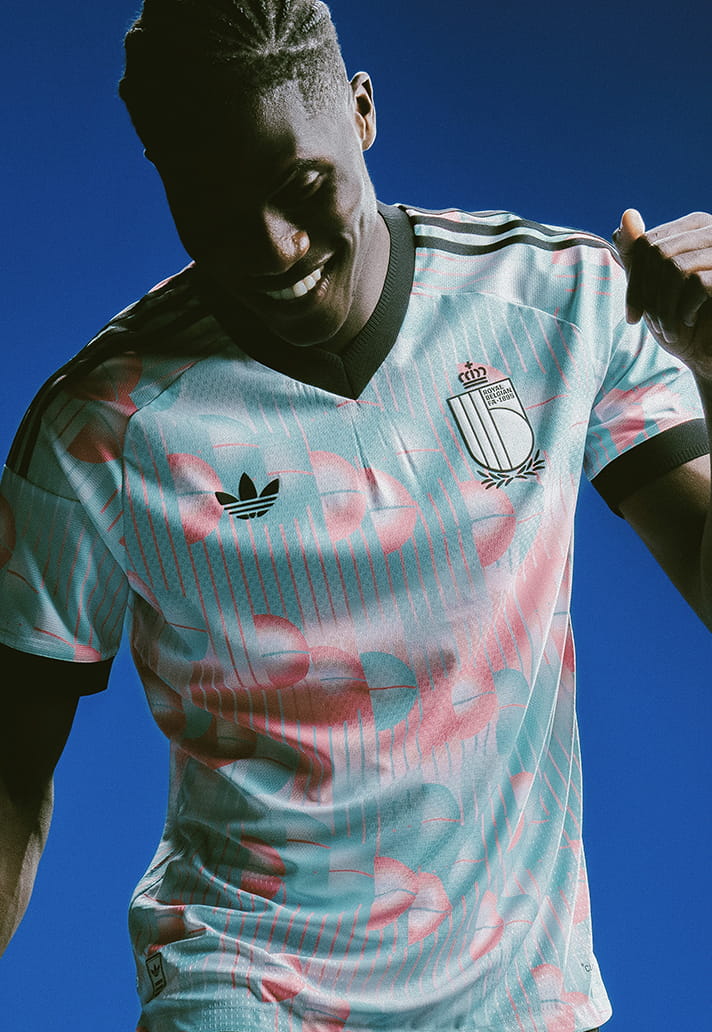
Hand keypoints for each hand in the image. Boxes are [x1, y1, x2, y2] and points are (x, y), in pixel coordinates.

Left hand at [613, 209, 711, 379]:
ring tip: (668, 329)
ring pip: (674, 266)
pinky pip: (695, 282)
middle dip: (645, 294)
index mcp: (694, 228)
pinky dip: (683, 309)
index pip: (647, 243)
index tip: (632, 315)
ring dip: (663, 307)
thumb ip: (638, 254)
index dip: (634, 281)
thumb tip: (627, 215)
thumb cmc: (683, 319)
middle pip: (657, 252)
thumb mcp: (653, 288)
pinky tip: (689, 322)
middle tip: (650, 325)